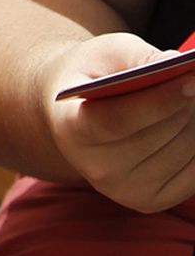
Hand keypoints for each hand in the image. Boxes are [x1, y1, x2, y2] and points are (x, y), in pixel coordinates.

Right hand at [46, 33, 194, 213]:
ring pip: (179, 153)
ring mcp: (124, 191)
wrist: (76, 113)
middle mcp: (96, 168)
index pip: (118, 120)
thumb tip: (177, 64)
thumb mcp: (106, 53)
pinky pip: (191, 173)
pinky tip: (192, 120)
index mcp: (72, 128)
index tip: (191, 78)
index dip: (157, 101)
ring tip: (193, 96)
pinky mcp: (149, 202)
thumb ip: (138, 56)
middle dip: (185, 106)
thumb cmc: (93, 75)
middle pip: (155, 137)